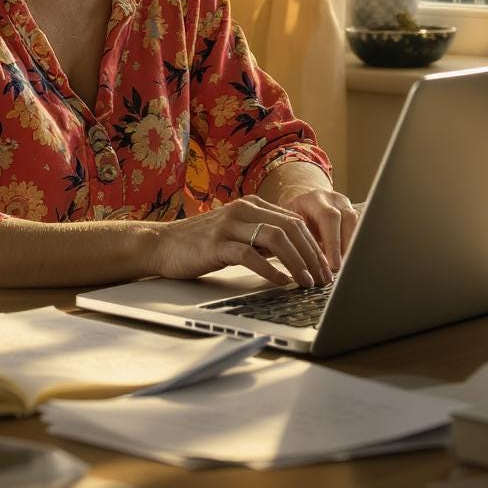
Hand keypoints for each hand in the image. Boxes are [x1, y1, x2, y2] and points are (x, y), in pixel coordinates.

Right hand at [152, 196, 333, 287]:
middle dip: (312, 255)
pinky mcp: (216, 244)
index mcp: (251, 205)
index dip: (314, 245)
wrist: (162, 244)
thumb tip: (296, 255)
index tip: (325, 268)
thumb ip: (261, 238)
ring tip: (307, 282)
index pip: (294, 221)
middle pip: (290, 228)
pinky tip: (281, 282)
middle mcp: (242, 210)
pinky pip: (250, 254)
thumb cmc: (200, 243)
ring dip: (297, 262)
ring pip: (275, 238)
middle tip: (323, 278)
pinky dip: (270, 270)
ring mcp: (229, 225)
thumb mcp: (236, 234)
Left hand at [274, 186, 357, 271]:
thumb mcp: (292, 222)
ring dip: (353, 249)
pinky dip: (356, 247)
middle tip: (343, 270)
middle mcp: (334, 200)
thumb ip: (302, 238)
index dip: (333, 242)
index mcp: (316, 199)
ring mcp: (347, 206)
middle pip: (348, 220)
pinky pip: (361, 231)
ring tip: (348, 268)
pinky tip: (351, 261)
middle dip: (347, 248)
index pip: (328, 217)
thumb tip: (310, 264)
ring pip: (358, 226)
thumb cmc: (295, 213)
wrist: (302, 199)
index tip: (334, 265)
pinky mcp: (355, 215)